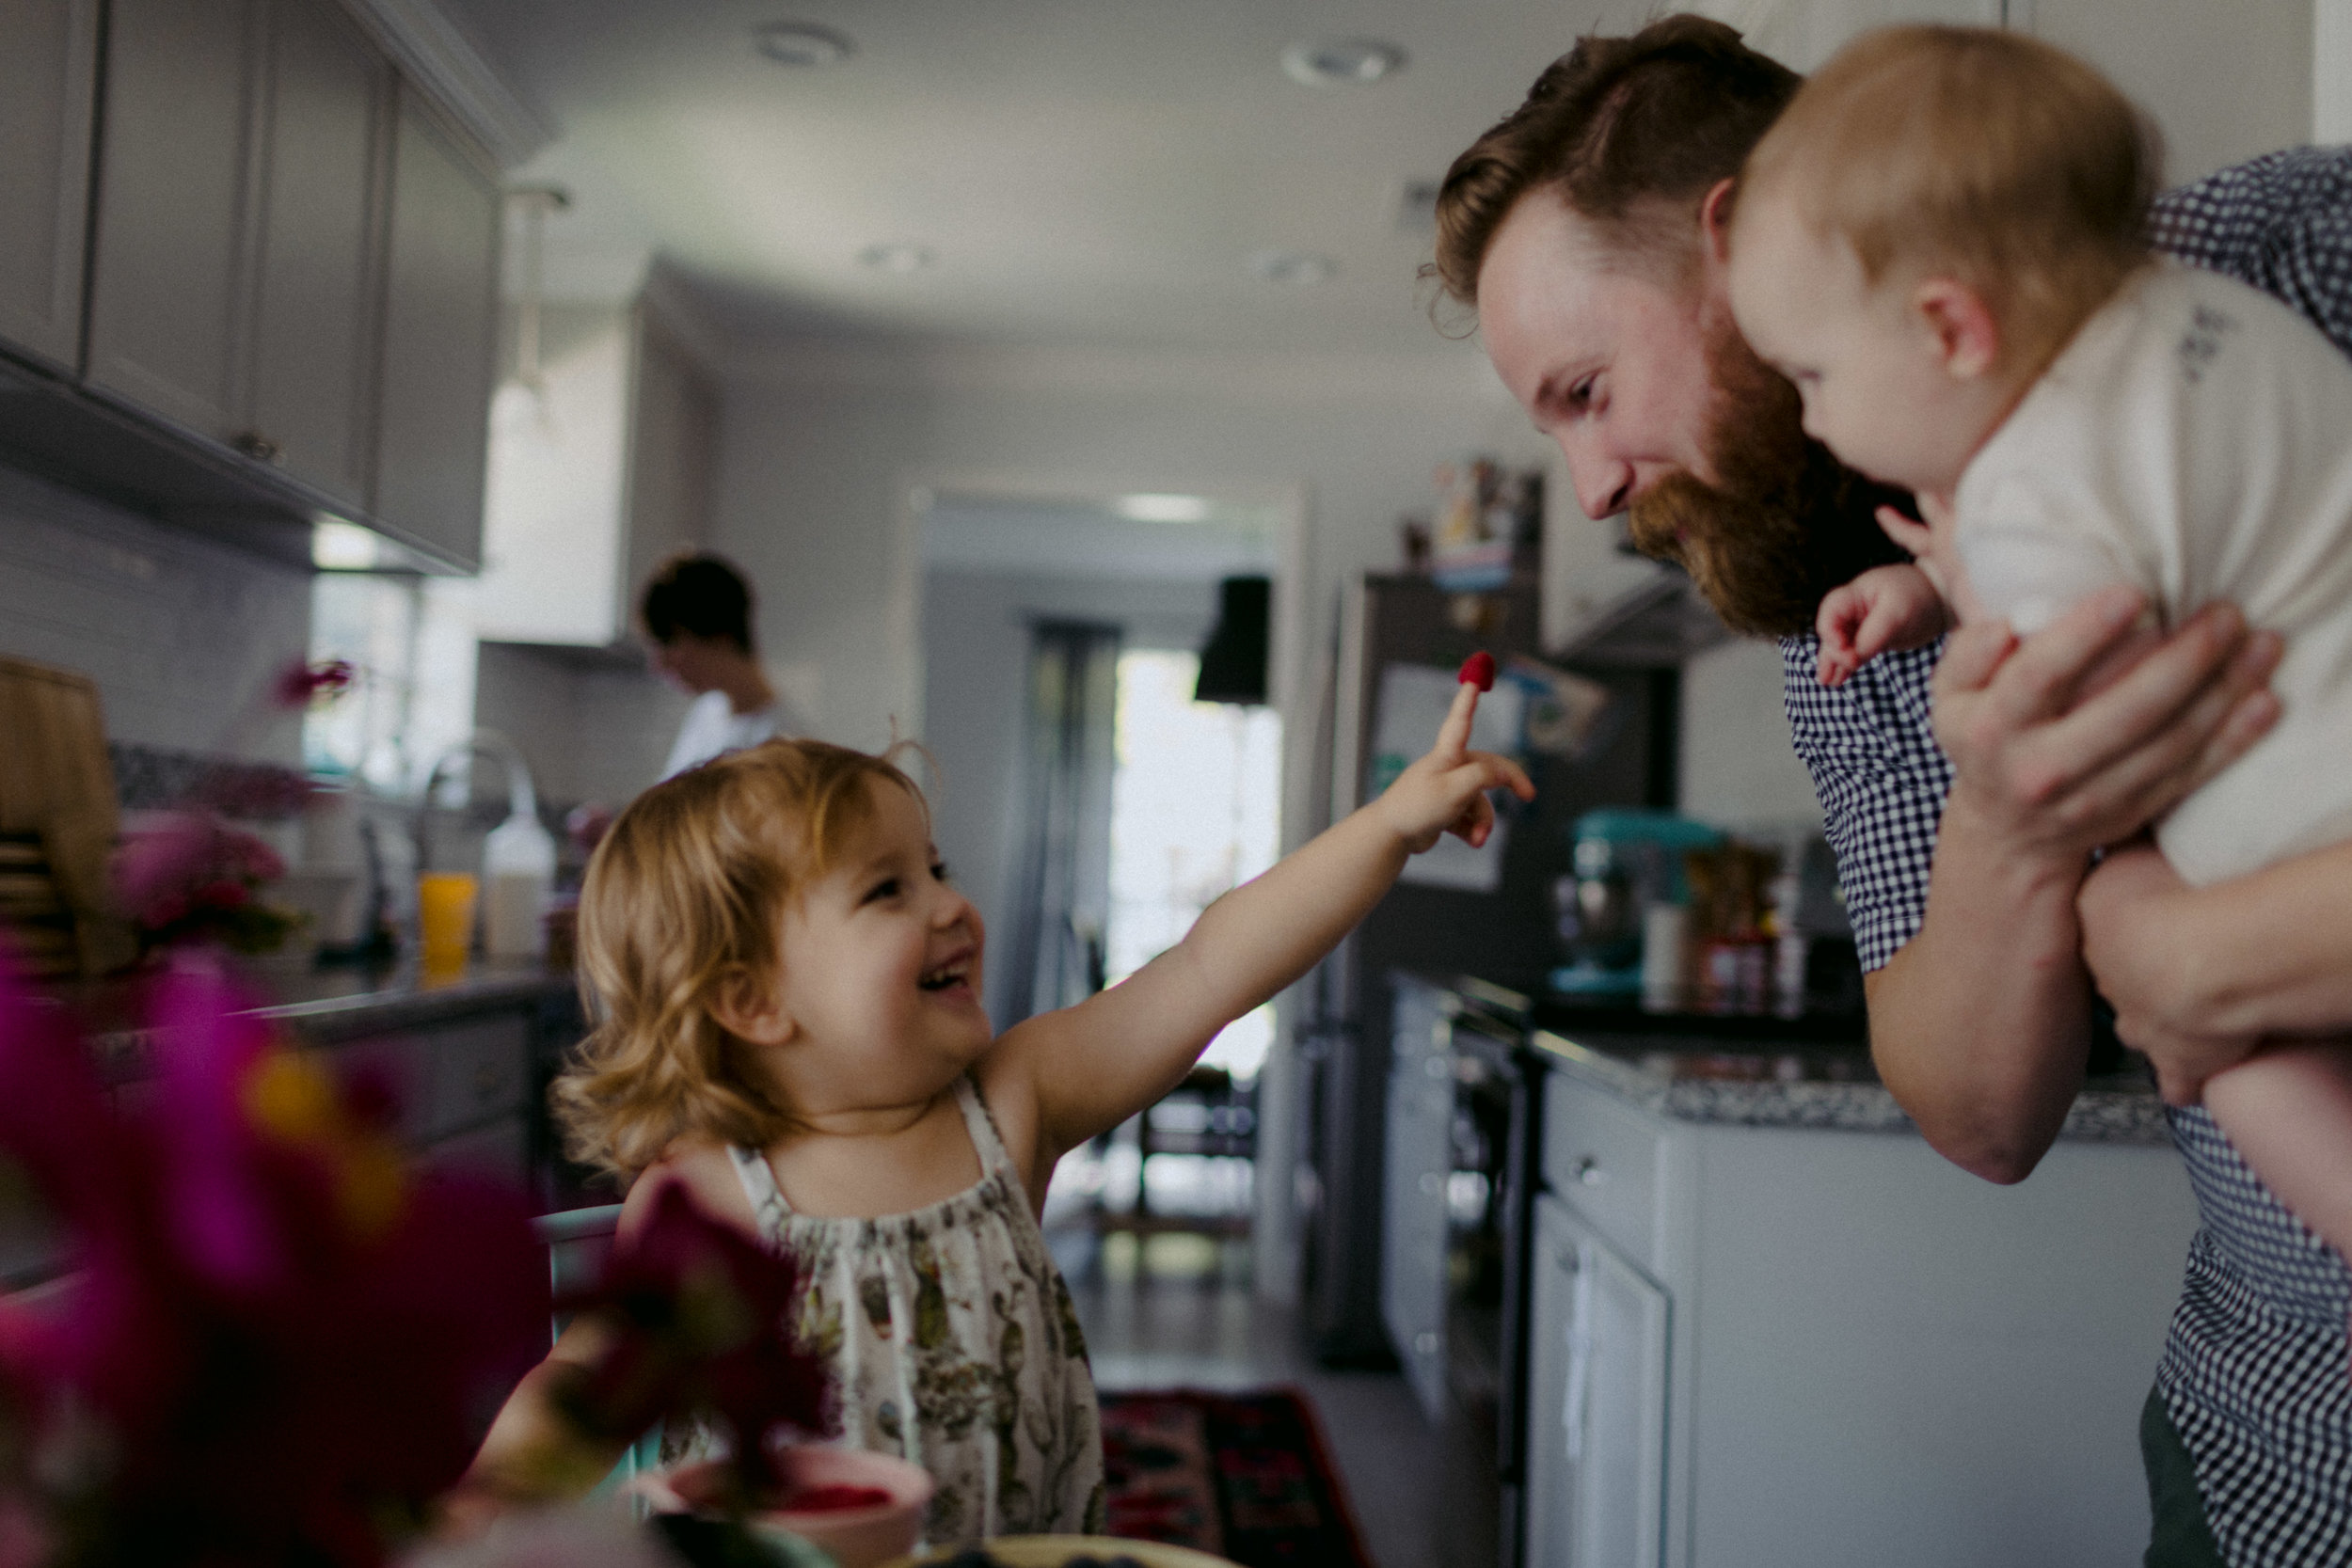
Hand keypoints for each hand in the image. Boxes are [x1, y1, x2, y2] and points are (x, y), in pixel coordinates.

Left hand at [1375, 683, 1536, 852]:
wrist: (1391, 836)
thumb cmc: (1417, 807)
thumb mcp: (1456, 789)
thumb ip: (1483, 776)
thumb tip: (1501, 774)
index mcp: (1448, 755)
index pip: (1461, 721)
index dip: (1468, 700)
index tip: (1474, 679)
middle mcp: (1449, 768)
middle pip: (1489, 769)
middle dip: (1508, 785)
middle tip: (1529, 796)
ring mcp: (1448, 789)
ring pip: (1480, 800)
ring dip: (1483, 822)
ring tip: (1476, 839)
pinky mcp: (1446, 810)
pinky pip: (1470, 817)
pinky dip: (1472, 830)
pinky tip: (1469, 840)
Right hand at [1816, 564, 1952, 685]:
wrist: (1942, 597)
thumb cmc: (1919, 596)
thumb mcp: (1896, 614)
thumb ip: (1872, 635)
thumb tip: (1852, 659)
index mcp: (1855, 594)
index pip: (1830, 613)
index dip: (1830, 632)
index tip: (1843, 648)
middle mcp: (1853, 609)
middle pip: (1831, 632)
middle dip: (1832, 653)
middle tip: (1839, 672)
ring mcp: (1861, 625)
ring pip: (1839, 645)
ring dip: (1833, 663)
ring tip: (1829, 682)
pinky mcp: (1871, 639)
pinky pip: (1854, 652)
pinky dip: (1847, 665)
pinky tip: (1839, 679)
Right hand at [1932, 587, 2281, 868]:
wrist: (2006, 835)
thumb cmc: (1985, 737)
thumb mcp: (1950, 697)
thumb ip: (1969, 654)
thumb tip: (2006, 627)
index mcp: (1990, 731)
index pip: (2039, 677)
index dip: (2086, 635)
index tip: (2134, 593)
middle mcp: (2039, 770)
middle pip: (2123, 714)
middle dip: (2183, 661)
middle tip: (2226, 614)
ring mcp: (2089, 800)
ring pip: (2168, 745)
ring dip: (2223, 693)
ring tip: (2261, 644)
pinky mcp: (2130, 815)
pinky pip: (2190, 775)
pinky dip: (2233, 739)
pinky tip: (2265, 700)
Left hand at [2079, 842, 2262, 1103]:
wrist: (2201, 958)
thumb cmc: (2175, 896)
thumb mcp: (2135, 848)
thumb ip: (2122, 843)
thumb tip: (2115, 824)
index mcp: (2089, 923)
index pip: (2090, 919)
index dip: (2115, 916)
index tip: (2136, 909)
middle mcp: (2102, 978)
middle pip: (2110, 971)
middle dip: (2132, 964)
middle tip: (2165, 950)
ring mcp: (2135, 1024)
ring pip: (2137, 1025)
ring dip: (2159, 1014)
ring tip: (2186, 998)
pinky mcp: (2177, 1064)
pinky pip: (2180, 1080)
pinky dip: (2189, 1076)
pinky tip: (2196, 1069)